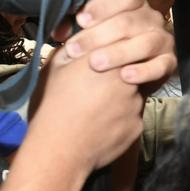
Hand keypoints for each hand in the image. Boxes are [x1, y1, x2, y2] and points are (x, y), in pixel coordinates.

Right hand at [29, 51, 143, 172]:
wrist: (58, 150)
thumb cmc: (52, 106)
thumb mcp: (55, 68)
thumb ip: (75, 48)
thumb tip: (83, 40)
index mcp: (108, 61)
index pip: (122, 46)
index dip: (112, 55)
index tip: (100, 64)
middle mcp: (129, 79)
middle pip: (132, 70)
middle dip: (118, 76)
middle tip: (97, 89)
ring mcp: (136, 104)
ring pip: (133, 94)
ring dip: (119, 98)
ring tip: (94, 110)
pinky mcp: (137, 125)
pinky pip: (131, 117)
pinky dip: (119, 119)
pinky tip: (100, 125)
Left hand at [52, 0, 176, 92]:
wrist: (119, 79)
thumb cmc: (103, 49)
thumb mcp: (88, 34)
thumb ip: (74, 28)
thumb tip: (59, 30)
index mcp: (133, 5)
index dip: (103, 5)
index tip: (81, 20)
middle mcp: (151, 19)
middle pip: (129, 21)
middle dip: (98, 35)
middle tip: (75, 49)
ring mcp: (162, 40)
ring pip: (145, 43)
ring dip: (118, 53)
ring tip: (96, 63)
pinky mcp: (169, 62)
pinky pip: (160, 66)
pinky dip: (143, 71)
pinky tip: (125, 76)